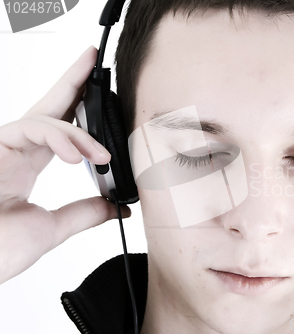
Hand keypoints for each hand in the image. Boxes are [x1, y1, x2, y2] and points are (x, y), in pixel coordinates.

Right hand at [0, 46, 130, 284]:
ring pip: (43, 117)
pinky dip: (58, 138)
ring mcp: (1, 146)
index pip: (58, 128)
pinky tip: (76, 156)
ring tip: (100, 155)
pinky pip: (30, 128)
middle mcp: (15, 150)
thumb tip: (118, 207)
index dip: (78, 111)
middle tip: (93, 57)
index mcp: (27, 164)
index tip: (105, 100)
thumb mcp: (51, 229)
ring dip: (78, 133)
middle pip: (47, 106)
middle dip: (72, 80)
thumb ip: (84, 213)